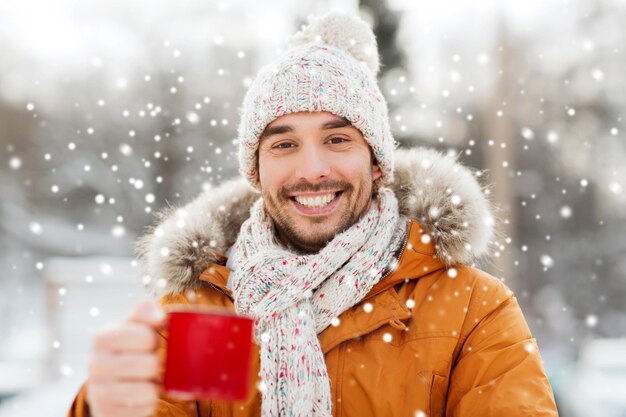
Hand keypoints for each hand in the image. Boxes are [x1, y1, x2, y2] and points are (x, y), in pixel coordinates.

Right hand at [86, 299, 165, 416]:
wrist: (108, 384)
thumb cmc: (128, 348)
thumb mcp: (134, 325)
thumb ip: (145, 312)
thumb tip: (158, 317)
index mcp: (102, 338)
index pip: (146, 337)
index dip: (154, 341)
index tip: (147, 343)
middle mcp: (95, 365)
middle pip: (150, 365)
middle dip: (156, 364)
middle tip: (147, 363)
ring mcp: (98, 392)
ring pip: (148, 391)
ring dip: (153, 384)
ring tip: (145, 379)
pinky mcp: (107, 413)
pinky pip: (145, 409)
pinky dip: (149, 402)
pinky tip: (139, 395)